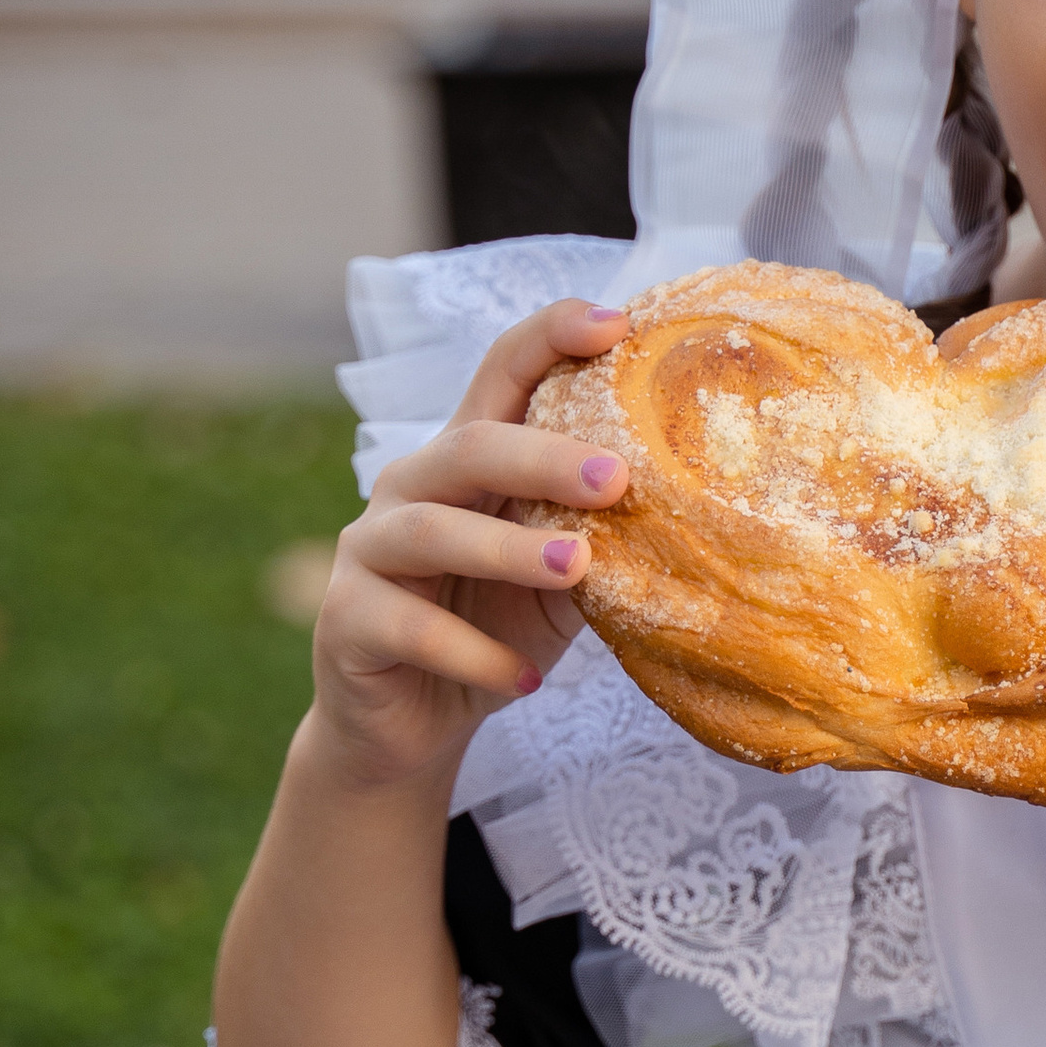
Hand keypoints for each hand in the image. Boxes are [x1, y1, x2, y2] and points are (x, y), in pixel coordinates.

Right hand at [307, 298, 627, 787]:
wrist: (415, 721)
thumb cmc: (496, 629)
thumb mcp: (562, 581)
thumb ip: (601, 535)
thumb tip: (699, 508)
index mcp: (468, 461)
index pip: (502, 375)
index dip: (551, 337)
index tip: (617, 325)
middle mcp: (411, 488)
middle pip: (469, 446)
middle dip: (544, 456)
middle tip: (617, 477)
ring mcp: (369, 551)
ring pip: (432, 530)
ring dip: (509, 550)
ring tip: (578, 572)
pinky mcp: (346, 619)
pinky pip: (410, 628)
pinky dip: (474, 654)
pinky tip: (526, 680)